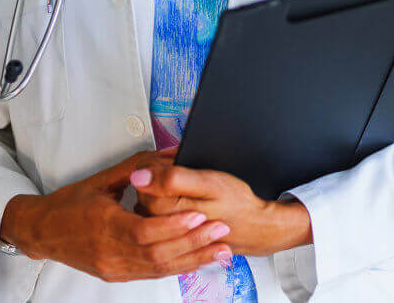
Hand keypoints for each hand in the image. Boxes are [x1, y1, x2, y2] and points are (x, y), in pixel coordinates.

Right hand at [0, 148, 233, 280]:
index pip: (144, 231)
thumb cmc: (70, 202)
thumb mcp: (102, 179)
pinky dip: (177, 267)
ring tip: (220, 251)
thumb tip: (171, 153)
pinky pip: (152, 274)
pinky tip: (197, 260)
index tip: (199, 215)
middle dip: (193, 244)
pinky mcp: (116, 276)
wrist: (42, 232)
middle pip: (157, 254)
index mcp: (104, 224)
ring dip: (192, 260)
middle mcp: (109, 252)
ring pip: (159, 269)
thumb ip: (138, 167)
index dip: (173, 225)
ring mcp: (113, 268)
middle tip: (221, 232)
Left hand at [130, 160, 312, 256]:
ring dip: (165, 185)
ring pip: (150, 198)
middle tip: (185, 169)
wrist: (254, 227)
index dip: (159, 161)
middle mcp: (159, 224)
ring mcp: (165, 231)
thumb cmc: (235, 204)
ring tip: (189, 184)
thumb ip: (172, 178)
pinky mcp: (171, 233)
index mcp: (164, 210)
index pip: (141, 176)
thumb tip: (138, 175)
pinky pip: (160, 210)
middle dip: (161, 172)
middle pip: (144, 187)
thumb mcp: (208, 183)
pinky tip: (187, 197)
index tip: (176, 159)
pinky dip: (171, 198)